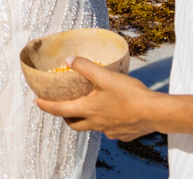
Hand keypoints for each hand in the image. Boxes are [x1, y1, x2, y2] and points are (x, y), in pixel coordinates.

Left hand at [35, 56, 161, 140]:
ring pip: (93, 127)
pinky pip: (110, 129)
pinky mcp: (123, 134)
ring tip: (90, 107)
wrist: (156, 113)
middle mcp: (96, 124)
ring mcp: (110, 131)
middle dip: (66, 117)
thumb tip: (69, 59)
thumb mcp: (105, 76)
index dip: (46, 106)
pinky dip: (106, 121)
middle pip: (75, 124)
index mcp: (89, 110)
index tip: (37, 102)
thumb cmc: (130, 94)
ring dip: (87, 119)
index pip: (60, 110)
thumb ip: (85, 67)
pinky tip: (114, 113)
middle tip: (63, 107)